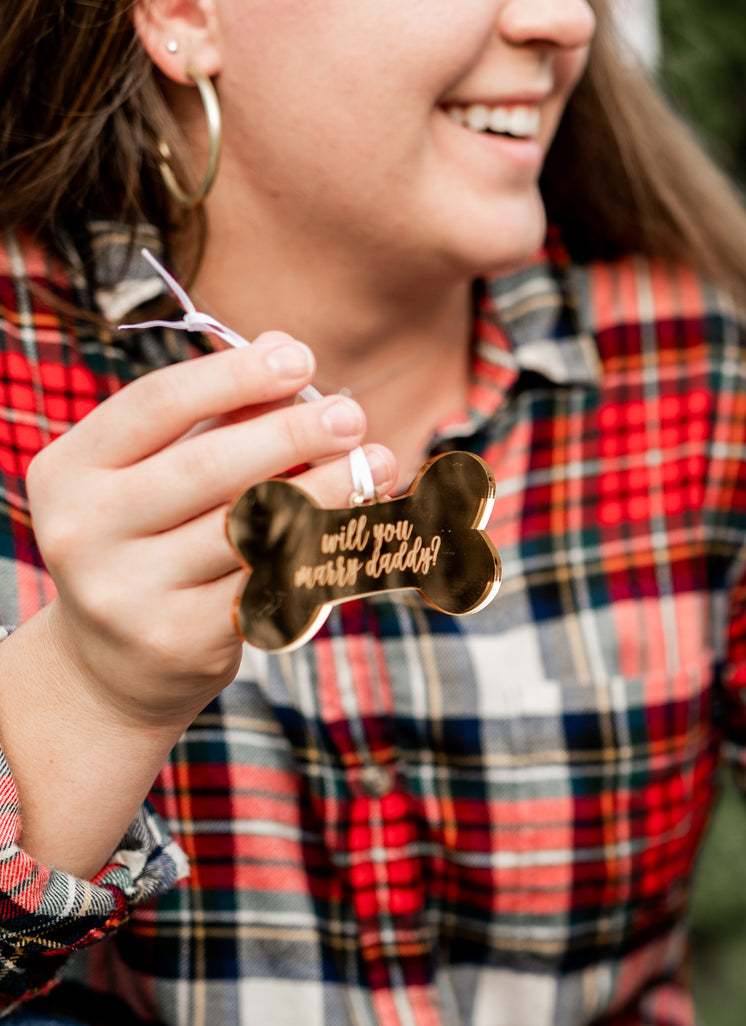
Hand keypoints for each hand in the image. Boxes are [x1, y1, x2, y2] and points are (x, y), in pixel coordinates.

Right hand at [24, 332, 398, 729]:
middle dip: (292, 434)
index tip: (301, 359)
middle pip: (209, 466)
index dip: (234, 376)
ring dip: (328, 490)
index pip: (156, 405)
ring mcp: (127, 590)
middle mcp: (85, 530)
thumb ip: (220, 412)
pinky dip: (325, 547)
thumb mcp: (162, 471)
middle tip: (351, 415)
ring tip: (378, 463)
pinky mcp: (180, 637)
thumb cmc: (154, 539)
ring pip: (252, 528)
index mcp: (70, 470)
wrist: (114, 665)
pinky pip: (272, 581)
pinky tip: (363, 524)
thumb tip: (283, 342)